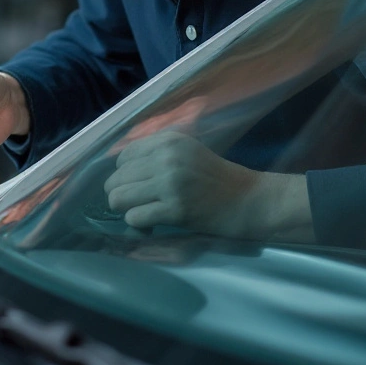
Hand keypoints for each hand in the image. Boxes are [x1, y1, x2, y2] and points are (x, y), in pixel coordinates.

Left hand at [103, 132, 312, 240]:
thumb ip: (155, 155)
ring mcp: (171, 184)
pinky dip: (139, 224)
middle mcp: (167, 158)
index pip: (123, 157)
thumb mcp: (186, 153)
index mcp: (168, 141)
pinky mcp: (176, 209)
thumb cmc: (216, 178)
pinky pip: (134, 217)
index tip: (139, 185)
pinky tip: (154, 223)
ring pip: (118, 198)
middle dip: (122, 194)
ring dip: (127, 209)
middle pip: (115, 179)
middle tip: (141, 203)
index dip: (125, 175)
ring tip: (145, 212)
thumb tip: (116, 170)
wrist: (250, 200)